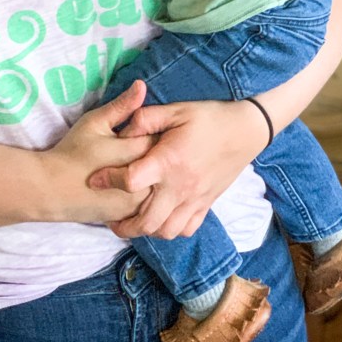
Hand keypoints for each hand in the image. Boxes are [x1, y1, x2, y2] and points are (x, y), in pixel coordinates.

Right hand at [44, 80, 155, 223]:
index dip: (155, 132)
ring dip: (155, 178)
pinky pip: (149, 206)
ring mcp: (136, 202)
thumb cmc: (72, 152)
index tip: (144, 131)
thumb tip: (142, 85)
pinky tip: (135, 187)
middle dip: (159, 156)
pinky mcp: (129, 216)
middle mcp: (142, 179)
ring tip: (142, 168)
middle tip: (141, 151)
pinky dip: (145, 195)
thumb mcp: (95, 122)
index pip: (162, 138)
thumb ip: (121, 106)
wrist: (51, 190)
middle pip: (165, 164)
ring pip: (160, 187)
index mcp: (136, 152)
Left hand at [88, 98, 269, 238]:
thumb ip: (146, 118)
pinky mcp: (206, 205)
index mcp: (169, 161)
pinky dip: (170, 230)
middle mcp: (180, 186)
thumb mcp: (176, 110)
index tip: (96, 179)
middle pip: (146, 221)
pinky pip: (185, 230)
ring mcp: (194, 199)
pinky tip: (160, 219)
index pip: (132, 180)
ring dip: (145, 231)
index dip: (110, 180)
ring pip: (165, 231)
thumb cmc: (208, 118)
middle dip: (123, 225)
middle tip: (109, 218)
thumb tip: (123, 129)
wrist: (245, 131)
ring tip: (132, 222)